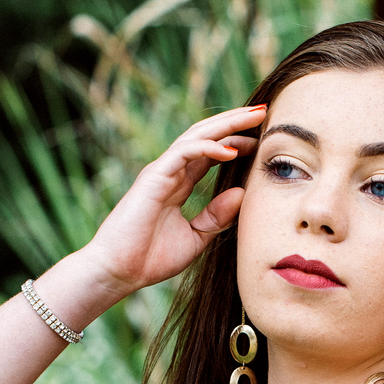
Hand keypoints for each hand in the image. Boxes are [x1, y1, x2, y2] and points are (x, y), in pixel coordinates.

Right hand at [83, 105, 265, 299]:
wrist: (119, 272)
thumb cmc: (150, 259)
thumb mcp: (196, 237)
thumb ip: (217, 216)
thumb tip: (242, 193)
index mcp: (180, 184)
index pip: (211, 153)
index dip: (236, 142)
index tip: (263, 140)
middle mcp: (171, 172)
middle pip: (207, 136)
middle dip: (235, 122)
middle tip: (264, 111)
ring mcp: (161, 172)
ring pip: (197, 136)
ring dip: (226, 124)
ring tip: (253, 117)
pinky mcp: (153, 177)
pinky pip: (183, 153)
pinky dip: (208, 148)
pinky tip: (232, 150)